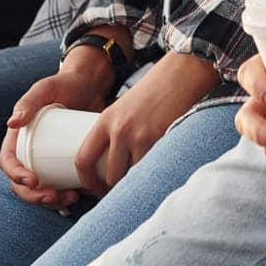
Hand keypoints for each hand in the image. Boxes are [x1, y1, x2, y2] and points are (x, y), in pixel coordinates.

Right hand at [0, 55, 114, 208]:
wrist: (91, 84)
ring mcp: (47, 160)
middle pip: (23, 184)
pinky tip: (82, 196)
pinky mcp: (65, 163)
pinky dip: (68, 196)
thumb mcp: (45, 89)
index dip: (16, 176)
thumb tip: (11, 123)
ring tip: (72, 198)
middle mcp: (29, 151)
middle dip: (36, 196)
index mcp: (17, 137)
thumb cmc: (64, 83)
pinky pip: (62, 185)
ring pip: (43, 189)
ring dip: (53, 202)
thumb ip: (28, 102)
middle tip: (55, 196)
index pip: (8, 162)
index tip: (34, 181)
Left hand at [70, 51, 214, 194]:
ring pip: (131, 177)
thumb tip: (115, 163)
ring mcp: (139, 136)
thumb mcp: (126, 107)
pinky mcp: (160, 139)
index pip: (83, 158)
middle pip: (108, 175)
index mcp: (106, 120)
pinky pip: (152, 170)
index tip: (93, 188)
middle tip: (122, 193)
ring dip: (136, 185)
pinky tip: (159, 175)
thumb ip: (118, 131)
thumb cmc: (156, 90)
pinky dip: (154, 176)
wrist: (182, 72)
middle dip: (115, 189)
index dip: (86, 181)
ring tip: (142, 184)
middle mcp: (119, 129)